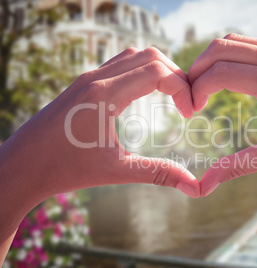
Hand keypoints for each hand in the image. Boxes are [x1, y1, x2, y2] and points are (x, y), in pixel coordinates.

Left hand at [0, 47, 199, 235]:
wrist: (22, 166)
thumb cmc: (63, 169)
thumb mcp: (116, 171)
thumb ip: (158, 174)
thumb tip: (194, 187)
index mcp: (104, 95)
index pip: (157, 71)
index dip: (181, 88)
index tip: (190, 112)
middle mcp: (96, 78)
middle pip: (150, 56)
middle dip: (176, 75)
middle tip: (186, 102)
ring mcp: (88, 77)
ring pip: (134, 55)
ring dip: (159, 69)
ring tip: (172, 95)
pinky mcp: (84, 83)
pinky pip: (120, 64)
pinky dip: (141, 71)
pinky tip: (147, 93)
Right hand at [189, 34, 256, 196]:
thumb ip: (237, 166)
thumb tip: (204, 186)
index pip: (222, 72)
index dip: (197, 88)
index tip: (192, 108)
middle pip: (222, 48)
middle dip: (197, 69)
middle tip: (191, 94)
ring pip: (234, 41)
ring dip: (212, 60)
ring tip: (204, 85)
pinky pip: (250, 43)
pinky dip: (230, 56)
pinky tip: (227, 77)